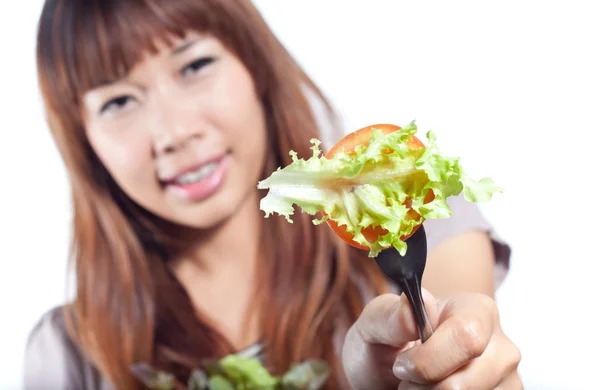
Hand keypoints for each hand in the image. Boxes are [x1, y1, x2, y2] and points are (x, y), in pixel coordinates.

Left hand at [341, 290, 521, 388]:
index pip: (467, 338)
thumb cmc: (386, 342)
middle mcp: (501, 345)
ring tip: (419, 385)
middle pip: (463, 383)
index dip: (427, 360)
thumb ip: (389, 314)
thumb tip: (415, 304)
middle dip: (423, 387)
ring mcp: (507, 380)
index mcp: (476, 310)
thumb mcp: (375, 324)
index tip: (402, 364)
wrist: (387, 374)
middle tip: (407, 377)